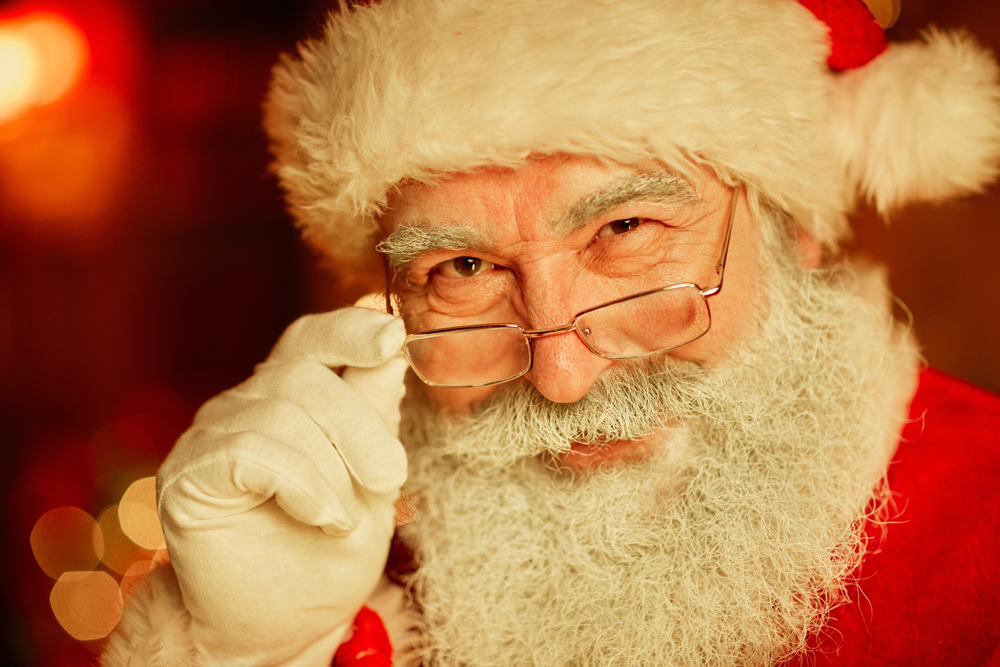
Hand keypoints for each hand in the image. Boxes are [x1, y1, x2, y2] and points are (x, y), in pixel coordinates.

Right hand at [157, 307, 407, 665]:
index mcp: (290, 396)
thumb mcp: (371, 482)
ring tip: (345, 519)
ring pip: (282, 413)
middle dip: (360, 426)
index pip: (313, 339)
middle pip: (306, 374)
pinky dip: (301, 485)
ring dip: (332, 471)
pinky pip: (251, 451)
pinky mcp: (189, 475)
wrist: (276, 628)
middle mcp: (246, 405)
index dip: (351, 330)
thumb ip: (375, 417)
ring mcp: (212, 436)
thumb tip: (389, 349)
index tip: (392, 337)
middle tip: (390, 478)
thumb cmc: (324, 554)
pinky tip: (321, 518)